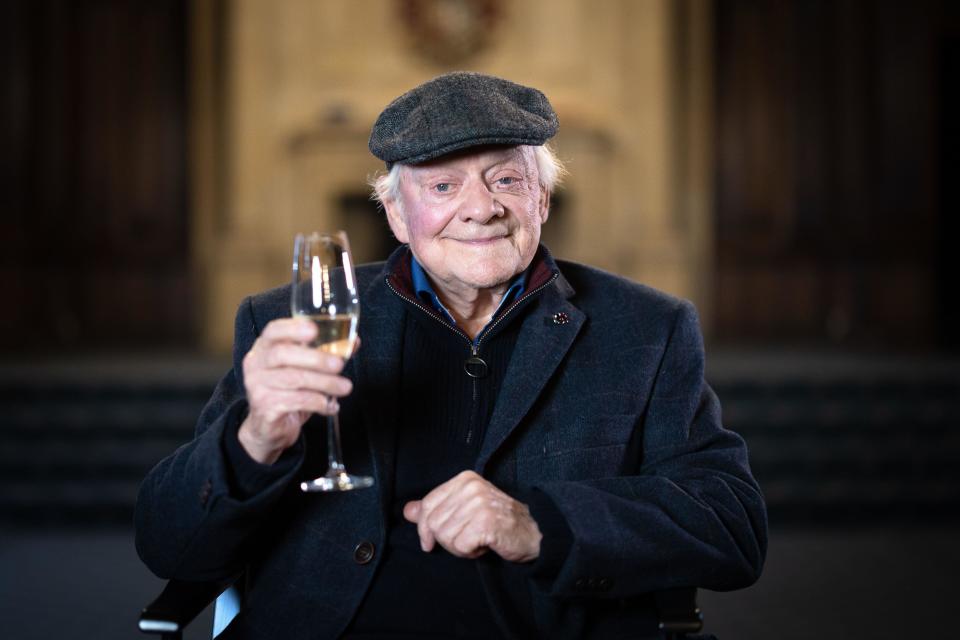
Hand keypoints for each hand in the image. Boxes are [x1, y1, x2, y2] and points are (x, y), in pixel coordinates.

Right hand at [238, 318, 353, 463]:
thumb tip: (353, 342)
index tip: (314, 330)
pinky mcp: (264, 407)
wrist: (269, 427)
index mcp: (264, 347)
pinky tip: (331, 405)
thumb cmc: (288, 391)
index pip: (273, 330)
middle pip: (283, 354)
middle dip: (315, 358)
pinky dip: (319, 402)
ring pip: (293, 379)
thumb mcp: (305, 369)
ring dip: (324, 383)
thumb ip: (326, 353)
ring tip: (344, 387)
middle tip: (339, 365)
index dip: (293, 328)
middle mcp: (256, 363)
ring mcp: (257, 386)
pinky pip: (295, 401)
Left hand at [403, 470, 541, 562]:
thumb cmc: (498, 522)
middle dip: (446, 540)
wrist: (533, 534)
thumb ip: (436, 508)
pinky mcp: (486, 522)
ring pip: (445, 536)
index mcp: (464, 479)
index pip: (428, 504)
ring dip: (459, 547)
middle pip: (433, 523)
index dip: (424, 528)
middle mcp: (471, 487)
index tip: (429, 542)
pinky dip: (470, 552)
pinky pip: (460, 545)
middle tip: (466, 540)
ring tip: (477, 541)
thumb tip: (408, 511)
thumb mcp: (465, 509)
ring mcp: (479, 503)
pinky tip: (484, 546)